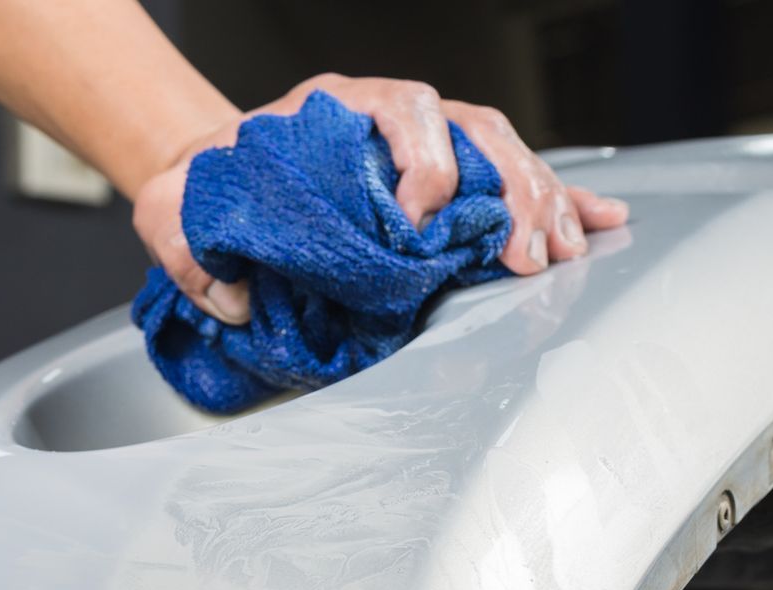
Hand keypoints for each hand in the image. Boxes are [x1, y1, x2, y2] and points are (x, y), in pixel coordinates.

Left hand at [131, 73, 629, 324]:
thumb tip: (232, 301)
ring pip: (503, 152)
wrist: (216, 171)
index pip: (404, 111)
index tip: (421, 226)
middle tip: (526, 254)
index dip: (426, 164)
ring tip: (565, 251)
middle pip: (474, 129)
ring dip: (541, 201)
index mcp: (339, 105)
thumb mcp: (174, 209)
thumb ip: (187, 253)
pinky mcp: (445, 174)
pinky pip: (509, 178)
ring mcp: (426, 140)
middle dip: (509, 190)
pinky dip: (556, 199)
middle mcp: (393, 114)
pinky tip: (599, 222)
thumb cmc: (207, 185)